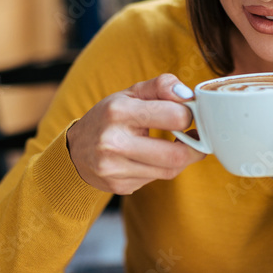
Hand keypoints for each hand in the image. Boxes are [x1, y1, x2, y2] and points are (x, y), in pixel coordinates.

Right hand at [66, 74, 205, 194]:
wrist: (76, 150)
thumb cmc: (109, 116)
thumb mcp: (130, 93)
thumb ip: (161, 86)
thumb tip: (188, 95)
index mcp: (119, 111)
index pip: (174, 117)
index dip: (189, 115)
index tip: (190, 114)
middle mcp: (114, 142)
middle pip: (175, 154)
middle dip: (194, 147)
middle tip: (196, 136)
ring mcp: (115, 168)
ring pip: (169, 170)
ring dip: (182, 158)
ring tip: (180, 145)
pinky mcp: (119, 186)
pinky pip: (156, 179)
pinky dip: (163, 168)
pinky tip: (156, 157)